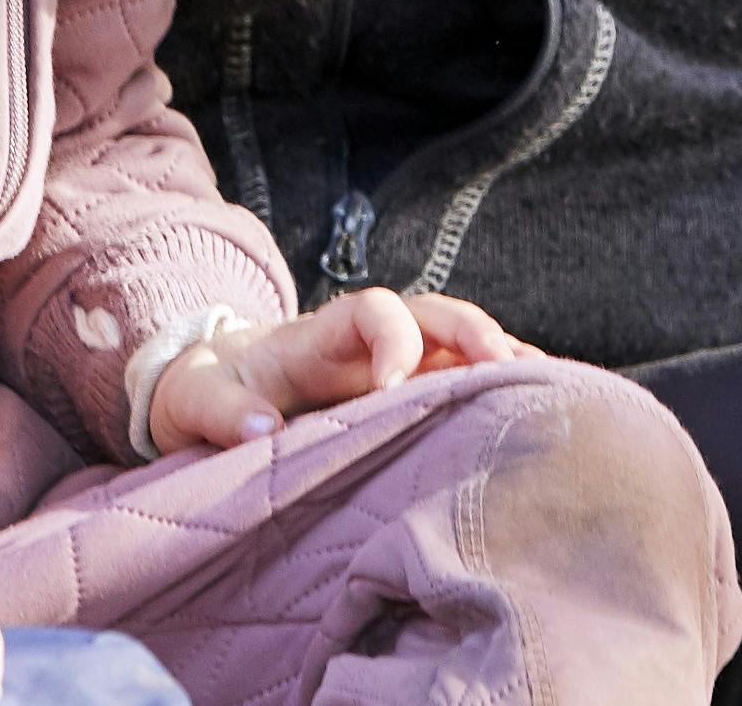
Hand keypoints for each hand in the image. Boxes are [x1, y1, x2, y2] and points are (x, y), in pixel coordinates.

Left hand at [144, 286, 523, 452]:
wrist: (209, 394)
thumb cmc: (205, 395)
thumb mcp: (193, 402)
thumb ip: (222, 414)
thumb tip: (264, 430)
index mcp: (319, 336)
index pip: (373, 311)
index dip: (392, 340)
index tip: (392, 390)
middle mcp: (368, 343)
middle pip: (434, 315)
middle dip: (473, 332)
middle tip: (506, 367)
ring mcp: (393, 366)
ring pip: (459, 347)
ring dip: (501, 359)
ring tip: (548, 387)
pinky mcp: (407, 396)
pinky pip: (462, 382)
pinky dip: (499, 389)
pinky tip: (539, 408)